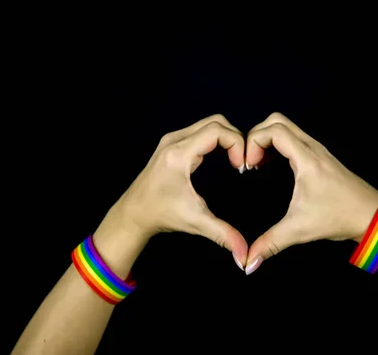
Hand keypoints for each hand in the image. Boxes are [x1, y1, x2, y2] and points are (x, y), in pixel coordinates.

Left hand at [107, 114, 248, 268]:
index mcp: (179, 153)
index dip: (237, 143)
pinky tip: (224, 159)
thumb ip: (223, 235)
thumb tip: (244, 255)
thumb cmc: (161, 214)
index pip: (217, 130)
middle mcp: (174, 140)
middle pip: (215, 122)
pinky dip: (217, 140)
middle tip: (243, 162)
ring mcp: (173, 140)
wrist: (133, 213)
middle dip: (235, 138)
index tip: (243, 167)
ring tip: (236, 161)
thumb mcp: (195, 222)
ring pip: (209, 124)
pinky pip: (201, 132)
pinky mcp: (173, 144)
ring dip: (227, 138)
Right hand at [243, 112, 377, 274]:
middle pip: (277, 121)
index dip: (253, 142)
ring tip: (257, 163)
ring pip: (286, 127)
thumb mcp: (300, 230)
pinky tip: (271, 165)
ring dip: (267, 139)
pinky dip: (278, 144)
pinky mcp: (320, 156)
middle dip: (256, 135)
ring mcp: (317, 150)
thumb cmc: (340, 217)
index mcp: (307, 159)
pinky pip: (294, 137)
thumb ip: (270, 244)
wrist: (371, 216)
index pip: (274, 130)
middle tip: (249, 160)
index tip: (247, 166)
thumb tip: (248, 262)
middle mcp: (312, 148)